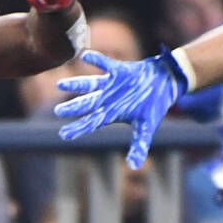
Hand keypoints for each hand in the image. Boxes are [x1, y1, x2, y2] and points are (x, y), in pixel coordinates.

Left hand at [54, 48, 187, 168]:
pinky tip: (84, 56)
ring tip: (60, 84)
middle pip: (87, 105)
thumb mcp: (146, 128)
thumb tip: (134, 167)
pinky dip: (96, 60)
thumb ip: (139, 146)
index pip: (91, 123)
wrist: (164, 84)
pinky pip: (106, 64)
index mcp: (112, 114)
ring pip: (91, 84)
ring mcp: (112, 85)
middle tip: (57, 111)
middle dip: (73, 108)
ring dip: (76, 84)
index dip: (78, 129)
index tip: (63, 135)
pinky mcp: (120, 70)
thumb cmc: (153, 107)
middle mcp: (108, 99)